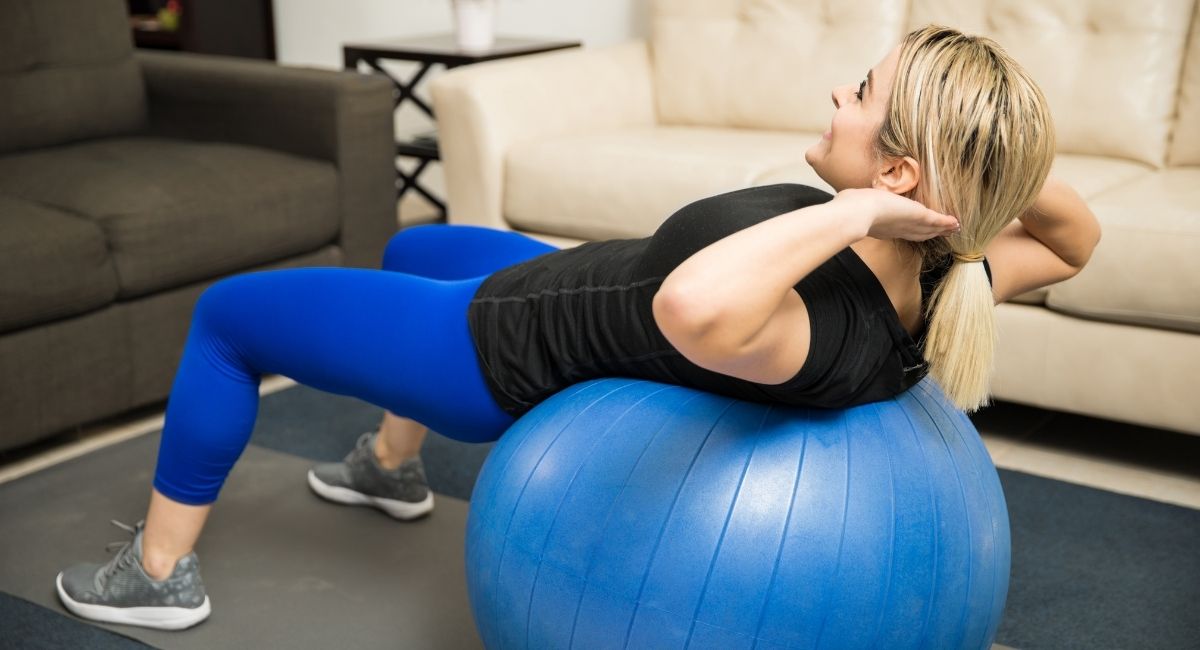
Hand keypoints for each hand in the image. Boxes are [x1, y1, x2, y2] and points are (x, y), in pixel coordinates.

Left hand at [833, 188, 958, 241]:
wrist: (857, 213)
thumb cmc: (851, 208)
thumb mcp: (855, 205)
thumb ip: (857, 203)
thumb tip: (848, 196)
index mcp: (883, 228)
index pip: (901, 231)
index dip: (912, 232)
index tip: (921, 232)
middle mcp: (897, 230)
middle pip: (919, 233)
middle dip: (932, 232)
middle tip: (945, 232)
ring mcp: (907, 225)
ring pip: (928, 229)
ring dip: (941, 228)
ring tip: (953, 228)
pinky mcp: (917, 217)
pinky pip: (935, 221)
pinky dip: (945, 223)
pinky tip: (955, 223)